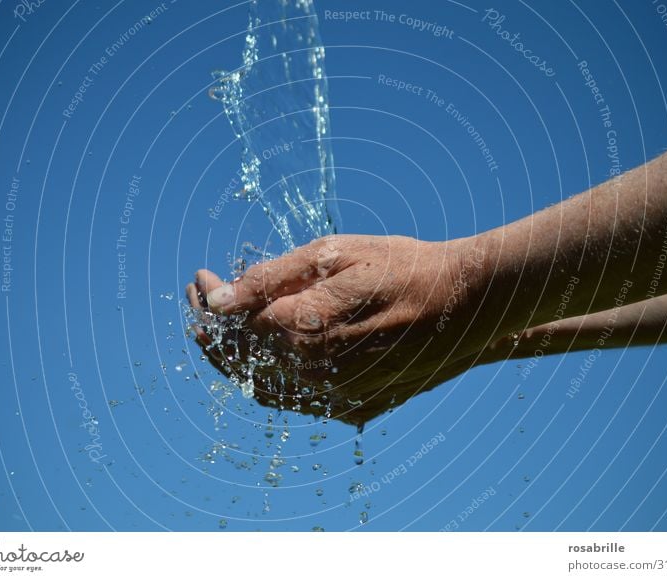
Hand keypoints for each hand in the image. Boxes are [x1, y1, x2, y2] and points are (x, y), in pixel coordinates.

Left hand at [187, 234, 492, 424]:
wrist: (467, 303)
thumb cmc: (402, 266)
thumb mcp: (336, 254)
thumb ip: (271, 279)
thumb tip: (215, 298)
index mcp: (303, 330)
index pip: (233, 325)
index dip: (209, 302)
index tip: (199, 278)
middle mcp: (314, 373)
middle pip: (241, 360)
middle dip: (211, 331)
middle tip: (198, 303)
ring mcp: (337, 397)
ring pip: (265, 386)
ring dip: (238, 357)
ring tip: (224, 330)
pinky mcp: (357, 407)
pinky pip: (299, 402)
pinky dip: (273, 380)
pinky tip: (268, 358)